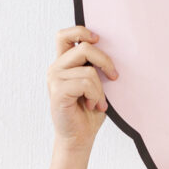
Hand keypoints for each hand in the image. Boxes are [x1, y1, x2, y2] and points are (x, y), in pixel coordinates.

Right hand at [48, 26, 117, 146]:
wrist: (79, 138)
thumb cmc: (88, 112)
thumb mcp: (94, 83)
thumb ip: (93, 66)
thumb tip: (110, 50)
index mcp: (63, 63)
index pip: (64, 35)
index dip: (81, 31)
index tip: (98, 40)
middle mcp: (56, 68)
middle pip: (84, 47)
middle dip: (105, 61)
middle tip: (114, 77)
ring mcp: (54, 79)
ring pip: (89, 70)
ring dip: (100, 89)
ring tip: (98, 102)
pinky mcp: (58, 91)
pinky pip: (86, 83)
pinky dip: (96, 96)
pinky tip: (93, 106)